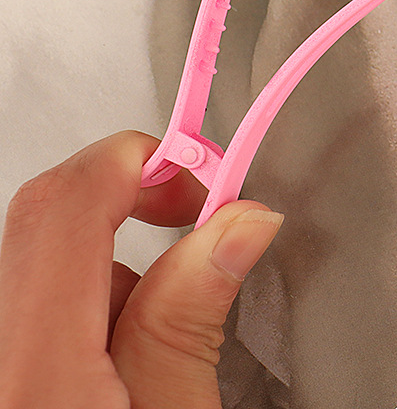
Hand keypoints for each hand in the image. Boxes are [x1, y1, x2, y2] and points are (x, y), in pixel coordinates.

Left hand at [0, 131, 282, 408]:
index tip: (204, 173)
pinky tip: (123, 364)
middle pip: (51, 216)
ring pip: (46, 261)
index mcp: (35, 368)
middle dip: (136, 206)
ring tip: (161, 339)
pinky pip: (34, 298)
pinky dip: (91, 306)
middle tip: (198, 221)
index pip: (69, 201)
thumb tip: (240, 223)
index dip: (142, 160)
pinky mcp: (2, 365)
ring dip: (117, 271)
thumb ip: (190, 324)